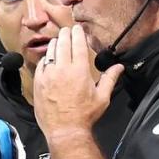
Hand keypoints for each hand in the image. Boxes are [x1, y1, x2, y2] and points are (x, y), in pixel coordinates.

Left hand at [33, 25, 123, 139]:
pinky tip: (49, 58)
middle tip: (67, 30)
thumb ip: (110, 79)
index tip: (78, 29)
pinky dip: (46, 58)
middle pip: (63, 43)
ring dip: (55, 44)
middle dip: (65, 34)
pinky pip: (41, 64)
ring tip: (58, 41)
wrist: (65, 130)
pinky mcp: (39, 82)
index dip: (78, 33)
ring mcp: (49, 75)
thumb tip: (119, 67)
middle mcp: (63, 69)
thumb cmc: (84, 116)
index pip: (78, 44)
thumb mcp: (102, 98)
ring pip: (51, 51)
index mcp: (80, 71)